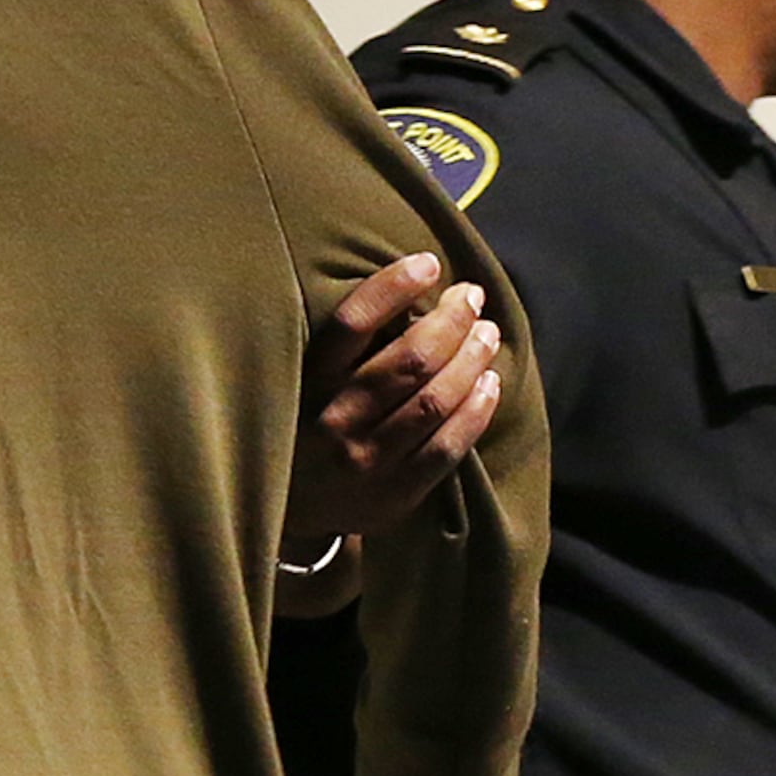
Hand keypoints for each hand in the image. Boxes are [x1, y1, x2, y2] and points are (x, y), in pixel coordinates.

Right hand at [288, 255, 504, 562]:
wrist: (284, 512)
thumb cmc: (302, 425)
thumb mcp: (299, 382)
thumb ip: (341, 347)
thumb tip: (406, 290)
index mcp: (307, 384)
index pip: (353, 324)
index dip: (395, 287)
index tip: (427, 262)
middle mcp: (334, 422)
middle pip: (409, 361)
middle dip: (451, 321)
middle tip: (471, 297)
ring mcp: (365, 463)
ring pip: (434, 402)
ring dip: (471, 360)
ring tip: (487, 334)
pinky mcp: (392, 496)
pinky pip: (446, 448)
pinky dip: (476, 411)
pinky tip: (490, 383)